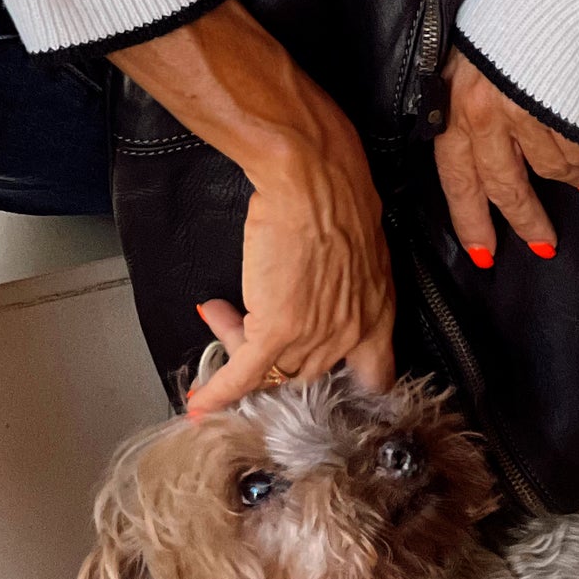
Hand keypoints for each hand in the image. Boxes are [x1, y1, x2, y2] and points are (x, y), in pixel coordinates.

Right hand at [112, 0, 395, 412]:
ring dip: (238, 349)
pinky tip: (200, 402)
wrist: (312, 176)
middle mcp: (353, 332)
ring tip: (221, 317)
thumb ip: (347, 285)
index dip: (346, 388)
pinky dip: (218, 391)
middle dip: (275, 353)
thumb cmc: (336, 194)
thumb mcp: (359, 250)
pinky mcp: (280, 329)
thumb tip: (321, 292)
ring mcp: (318, 335)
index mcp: (378, 313)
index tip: (323, 388)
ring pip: (273, 370)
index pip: (374, 378)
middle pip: (308, 374)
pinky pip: (243, 374)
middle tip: (247, 324)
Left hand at [433, 49, 578, 262]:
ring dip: (576, 175)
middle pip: (507, 186)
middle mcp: (489, 111)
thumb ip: (479, 83)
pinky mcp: (574, 109)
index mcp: (459, 97)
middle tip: (544, 244)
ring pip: (556, 168)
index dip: (470, 216)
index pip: (456, 174)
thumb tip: (487, 127)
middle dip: (528, 220)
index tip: (483, 250)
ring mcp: (534, 111)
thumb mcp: (483, 38)